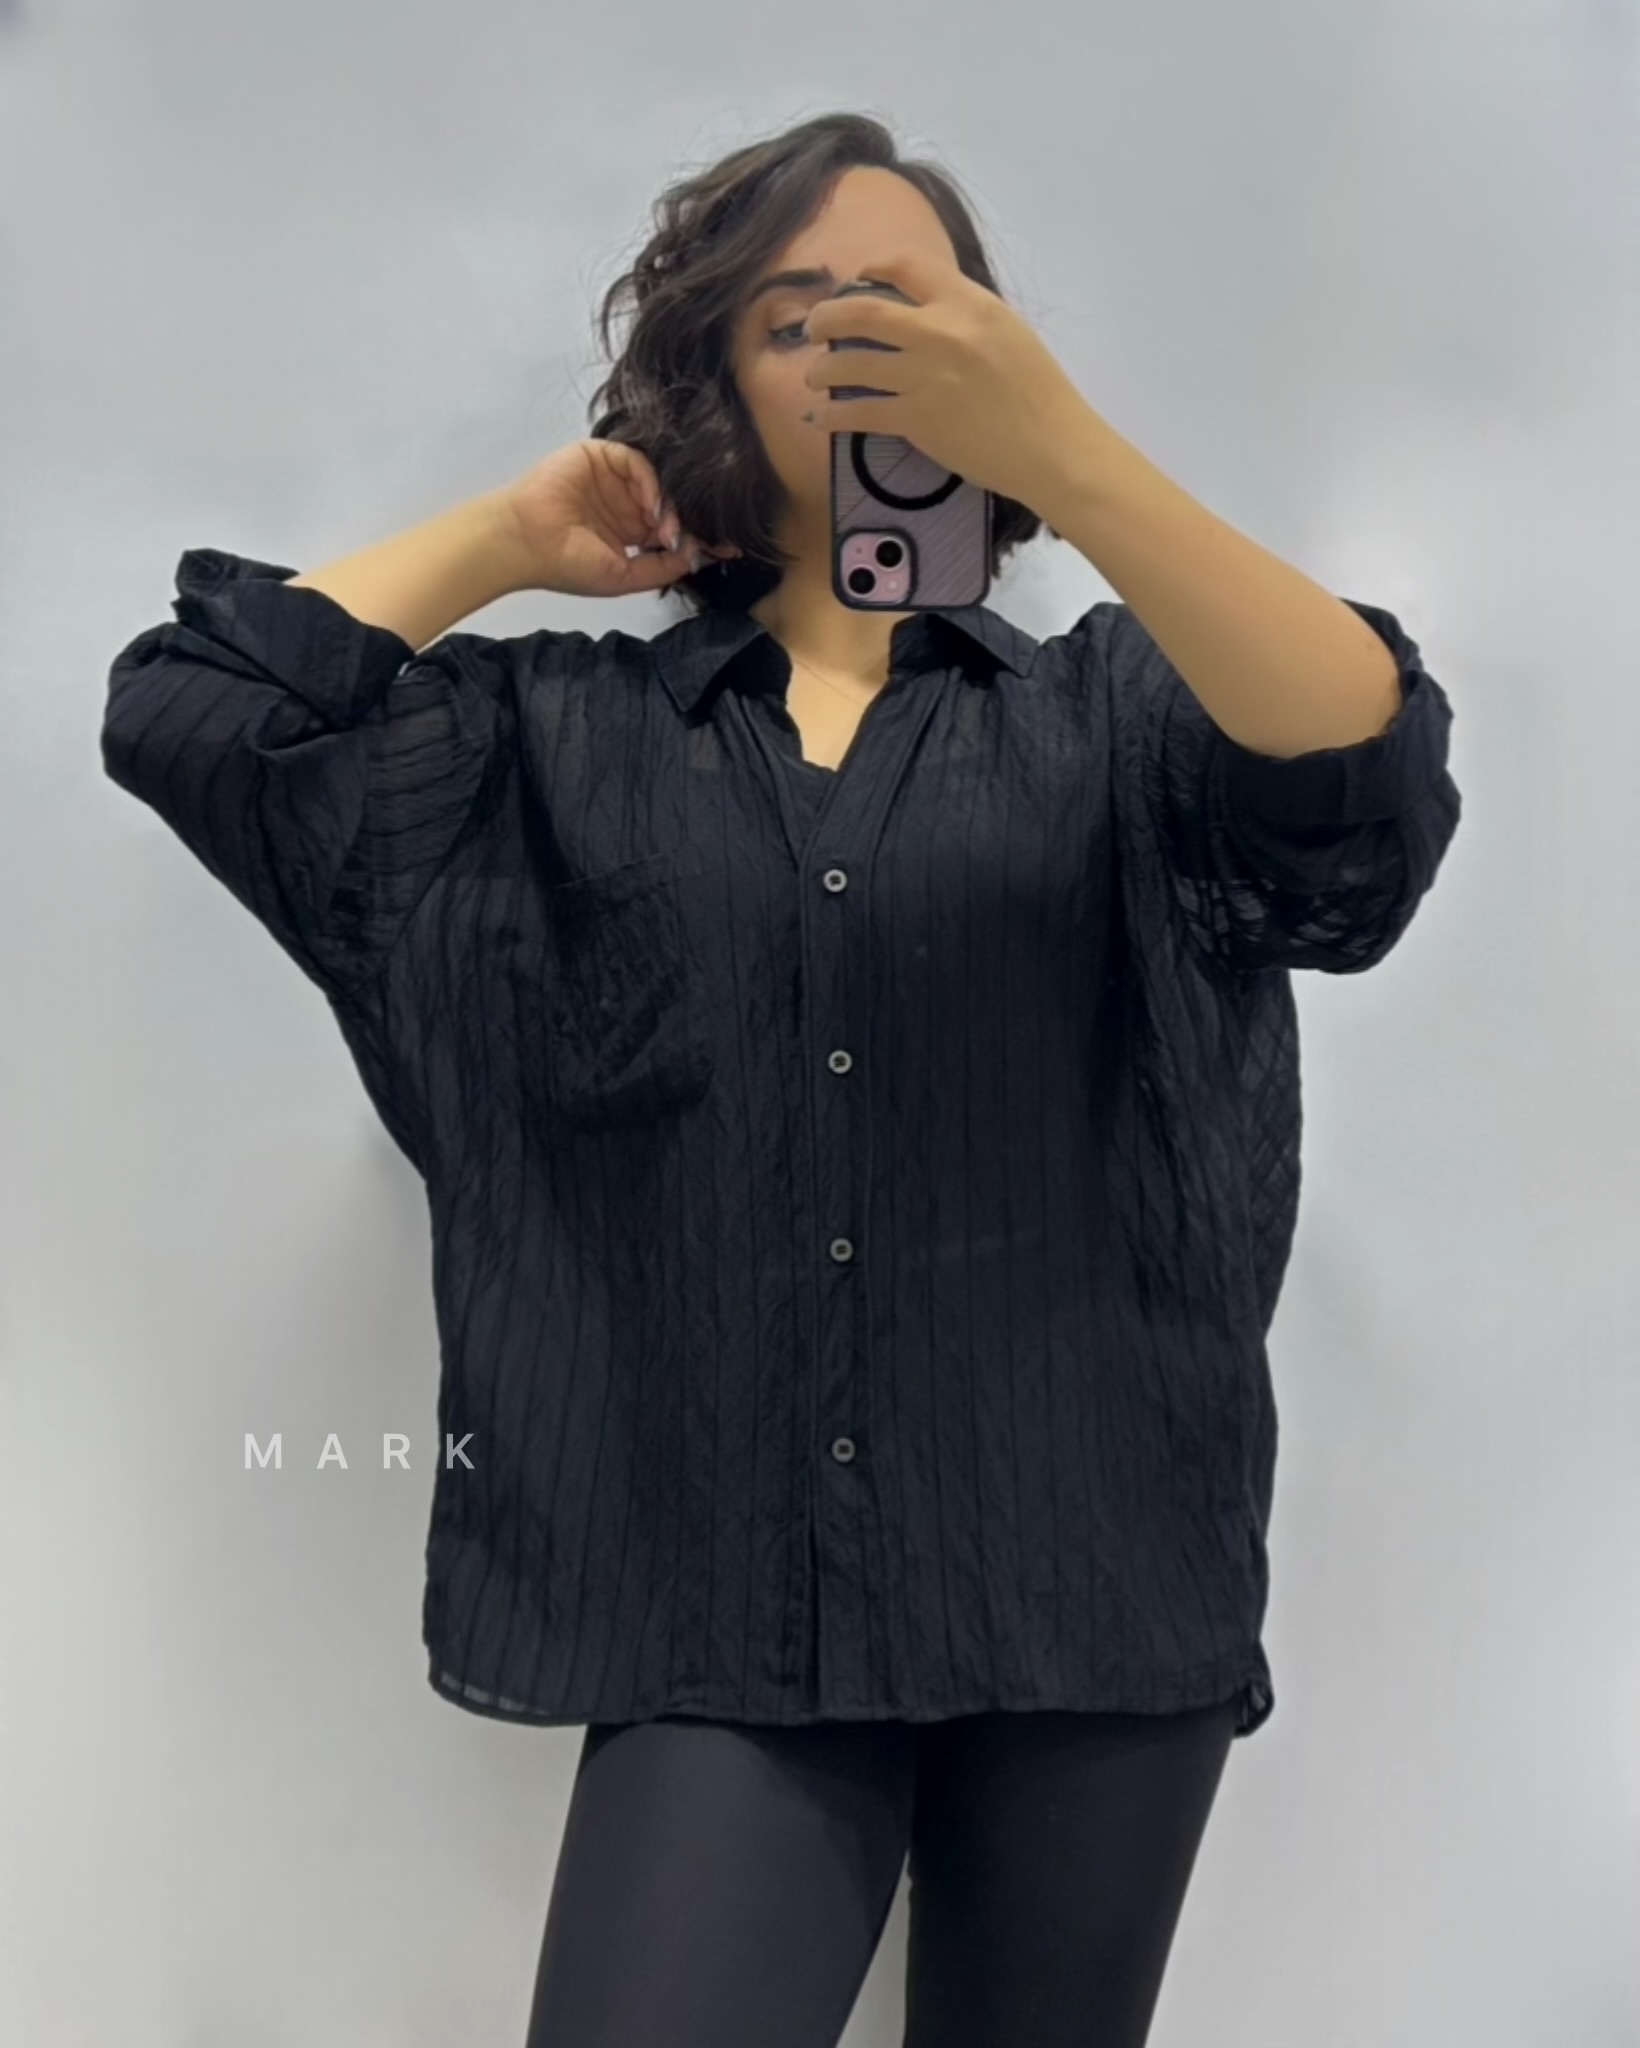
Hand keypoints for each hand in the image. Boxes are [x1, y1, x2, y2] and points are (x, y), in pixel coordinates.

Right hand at [499, 439, 741, 598]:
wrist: (526, 542)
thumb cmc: (569, 565)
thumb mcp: (624, 576)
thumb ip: (662, 568)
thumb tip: (699, 560)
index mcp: (632, 531)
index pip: (674, 530)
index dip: (701, 538)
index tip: (731, 547)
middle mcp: (628, 502)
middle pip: (673, 503)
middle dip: (693, 521)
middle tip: (710, 537)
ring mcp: (616, 479)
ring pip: (660, 483)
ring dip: (671, 507)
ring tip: (669, 531)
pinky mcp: (602, 456)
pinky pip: (638, 463)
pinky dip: (652, 484)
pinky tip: (654, 508)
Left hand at [799, 249, 1088, 510]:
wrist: (1051, 446)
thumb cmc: (1037, 392)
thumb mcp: (1006, 330)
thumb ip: (963, 314)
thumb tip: (922, 309)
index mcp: (968, 302)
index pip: (905, 265)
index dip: (869, 268)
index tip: (855, 281)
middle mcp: (942, 332)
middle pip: (862, 310)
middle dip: (826, 317)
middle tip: (813, 328)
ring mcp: (925, 377)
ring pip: (850, 363)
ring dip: (821, 370)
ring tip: (814, 376)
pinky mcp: (916, 420)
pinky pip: (858, 413)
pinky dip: (831, 415)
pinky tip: (820, 417)